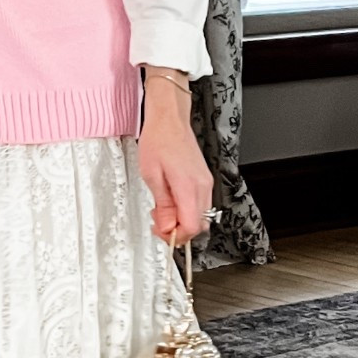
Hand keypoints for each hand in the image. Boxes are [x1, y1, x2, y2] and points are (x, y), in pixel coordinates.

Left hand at [137, 68, 214, 241]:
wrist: (169, 120)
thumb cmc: (159, 140)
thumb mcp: (152, 176)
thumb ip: (162, 205)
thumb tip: (166, 226)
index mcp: (189, 187)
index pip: (192, 227)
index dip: (176, 236)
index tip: (161, 232)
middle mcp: (203, 187)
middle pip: (199, 225)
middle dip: (178, 230)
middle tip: (159, 222)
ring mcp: (206, 183)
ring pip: (201, 216)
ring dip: (182, 220)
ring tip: (163, 209)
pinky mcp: (204, 179)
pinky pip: (200, 204)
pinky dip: (186, 209)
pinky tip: (171, 201)